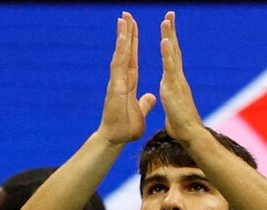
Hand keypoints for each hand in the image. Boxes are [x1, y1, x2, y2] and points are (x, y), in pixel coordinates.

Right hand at [97, 12, 155, 145]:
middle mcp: (121, 78)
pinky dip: (122, 50)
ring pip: (121, 54)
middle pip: (125, 51)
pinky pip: (119, 64)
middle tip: (126, 14)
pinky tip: (124, 37)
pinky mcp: (116, 86)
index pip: (132, 58)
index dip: (133, 43)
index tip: (133, 27)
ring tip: (124, 18)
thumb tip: (150, 97)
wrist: (116, 138)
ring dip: (123, 36)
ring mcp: (117, 81)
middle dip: (127, 33)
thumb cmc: (125, 127)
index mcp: (129, 82)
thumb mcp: (140, 111)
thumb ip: (145, 103)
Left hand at [159, 11, 205, 141]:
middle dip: (171, 32)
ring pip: (173, 54)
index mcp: (175, 82)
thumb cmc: (182, 125)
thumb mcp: (173, 108)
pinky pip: (170, 68)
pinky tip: (164, 40)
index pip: (172, 58)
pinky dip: (167, 53)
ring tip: (166, 20)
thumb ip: (173, 99)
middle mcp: (178, 78)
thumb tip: (173, 97)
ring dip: (169, 36)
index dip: (169, 42)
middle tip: (169, 14)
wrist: (189, 135)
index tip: (166, 27)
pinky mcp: (173, 88)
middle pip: (174, 50)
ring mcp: (177, 81)